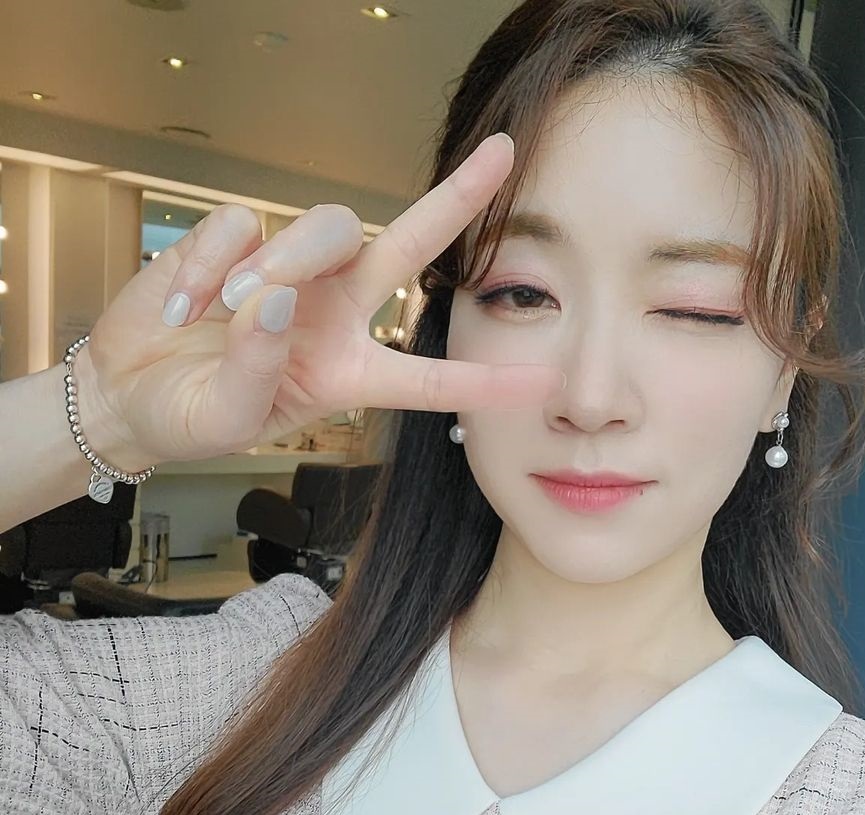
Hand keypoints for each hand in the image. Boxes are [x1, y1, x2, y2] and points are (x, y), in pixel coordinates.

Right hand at [76, 134, 561, 463]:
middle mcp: (334, 314)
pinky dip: (209, 262)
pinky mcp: (237, 240)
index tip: (545, 383)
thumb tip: (273, 297)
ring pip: (325, 228)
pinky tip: (183, 303)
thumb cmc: (188, 415)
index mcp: (348, 373)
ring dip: (282, 263)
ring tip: (223, 311)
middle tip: (502, 155)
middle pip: (406, 246)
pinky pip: (243, 226)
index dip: (485, 382)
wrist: (128, 392)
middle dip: (456, 201)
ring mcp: (291, 272)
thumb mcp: (228, 418)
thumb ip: (255, 368)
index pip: (429, 378)